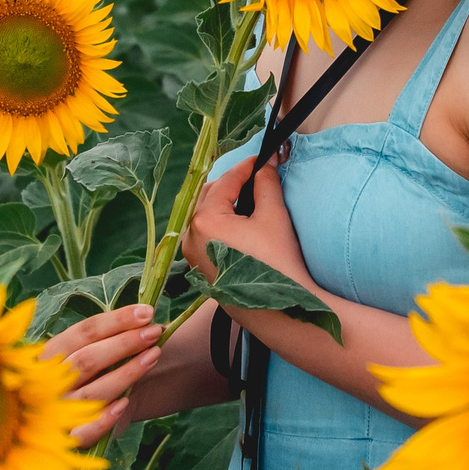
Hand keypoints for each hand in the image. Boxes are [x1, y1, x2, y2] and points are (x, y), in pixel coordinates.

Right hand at [41, 303, 162, 446]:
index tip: (147, 312)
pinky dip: (103, 419)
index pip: (84, 331)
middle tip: (155, 331)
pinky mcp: (69, 437)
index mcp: (51, 354)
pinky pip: (85, 431)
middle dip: (125, 342)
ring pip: (93, 392)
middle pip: (88, 358)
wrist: (54, 425)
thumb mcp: (82, 355)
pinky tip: (125, 404)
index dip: (117, 320)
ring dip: (127, 373)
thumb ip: (105, 339)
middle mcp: (49, 381)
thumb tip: (144, 318)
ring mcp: (57, 411)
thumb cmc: (81, 378)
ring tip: (154, 356)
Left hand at [180, 156, 310, 286]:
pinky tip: (241, 222)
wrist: (278, 312)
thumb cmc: (277, 264)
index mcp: (205, 220)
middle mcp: (190, 235)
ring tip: (251, 199)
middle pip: (209, 194)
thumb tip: (266, 163)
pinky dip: (219, 221)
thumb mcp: (274, 216)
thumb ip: (266, 183)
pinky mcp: (198, 266)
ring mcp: (191, 253)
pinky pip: (204, 233)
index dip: (247, 167)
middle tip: (258, 178)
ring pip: (204, 213)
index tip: (264, 158)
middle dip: (232, 184)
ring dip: (224, 202)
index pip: (226, 181)